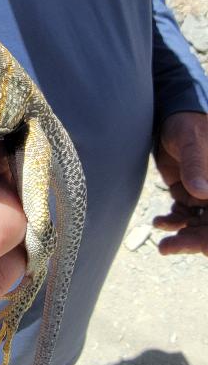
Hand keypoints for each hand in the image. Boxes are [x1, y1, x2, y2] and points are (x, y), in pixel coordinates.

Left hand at [153, 111, 207, 255]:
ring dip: (182, 235)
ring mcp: (204, 193)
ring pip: (197, 223)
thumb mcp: (192, 142)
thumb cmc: (188, 124)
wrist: (170, 117)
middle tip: (171, 247)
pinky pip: (183, 215)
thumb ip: (196, 165)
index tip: (202, 247)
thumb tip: (201, 192)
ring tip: (164, 244)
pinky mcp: (187, 192)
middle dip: (195, 240)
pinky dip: (173, 222)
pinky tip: (159, 222)